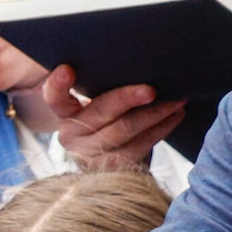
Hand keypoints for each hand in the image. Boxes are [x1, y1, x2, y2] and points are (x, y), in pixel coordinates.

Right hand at [39, 64, 186, 169]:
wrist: (107, 156)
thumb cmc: (106, 117)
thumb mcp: (96, 100)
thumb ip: (101, 85)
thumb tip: (133, 62)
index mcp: (63, 113)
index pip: (54, 96)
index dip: (58, 84)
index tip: (67, 69)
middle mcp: (70, 136)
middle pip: (99, 112)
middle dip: (127, 98)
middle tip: (151, 89)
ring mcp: (89, 156)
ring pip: (125, 130)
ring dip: (156, 113)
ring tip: (177, 100)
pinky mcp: (112, 169)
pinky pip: (140, 146)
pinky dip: (161, 129)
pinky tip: (175, 116)